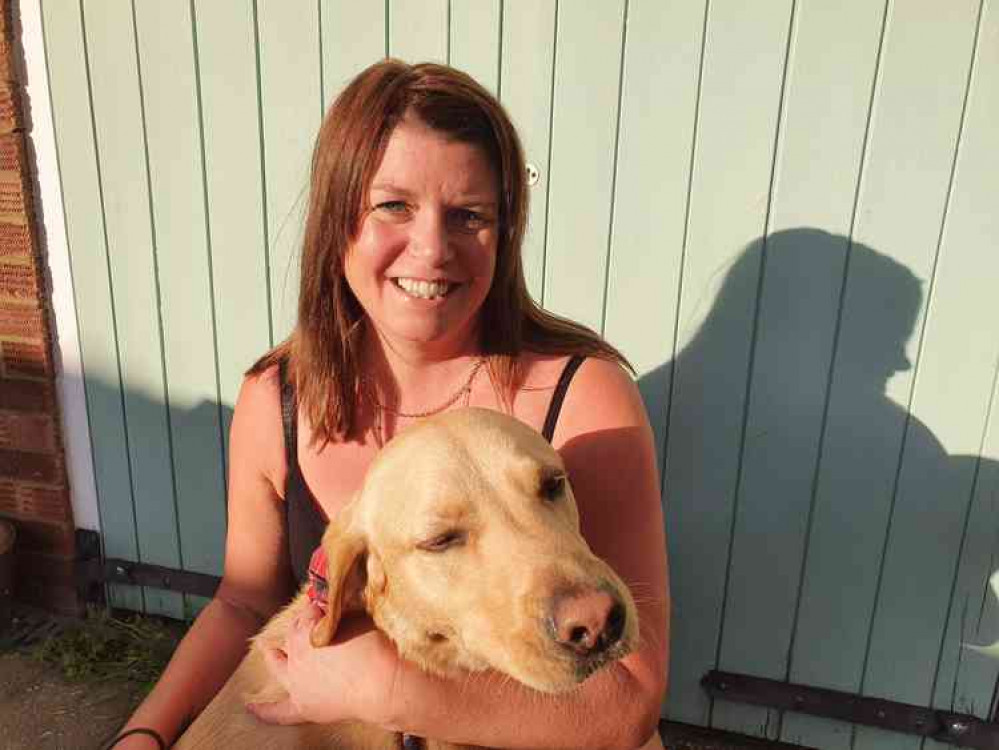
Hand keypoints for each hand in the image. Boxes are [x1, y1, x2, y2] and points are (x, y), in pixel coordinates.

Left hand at [246, 603, 400, 726]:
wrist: (382, 686)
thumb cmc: (374, 650)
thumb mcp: (358, 619)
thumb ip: (341, 612)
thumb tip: (336, 603)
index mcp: (307, 630)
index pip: (309, 613)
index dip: (317, 609)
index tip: (323, 606)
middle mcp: (296, 654)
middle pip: (293, 634)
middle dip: (301, 625)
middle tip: (310, 621)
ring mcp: (296, 681)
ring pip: (279, 665)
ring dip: (273, 655)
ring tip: (267, 650)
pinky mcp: (303, 704)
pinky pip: (279, 711)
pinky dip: (264, 710)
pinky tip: (251, 707)